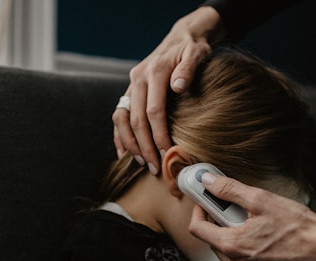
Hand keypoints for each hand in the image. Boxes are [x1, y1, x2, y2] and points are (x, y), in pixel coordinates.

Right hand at [112, 6, 223, 174]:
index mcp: (154, 72)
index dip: (159, 134)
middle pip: (136, 119)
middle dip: (144, 146)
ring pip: (122, 120)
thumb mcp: (196, 53)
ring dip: (130, 144)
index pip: (153, 110)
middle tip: (154, 167)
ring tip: (141, 163)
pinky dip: (119, 136)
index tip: (167, 153)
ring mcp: (131, 86)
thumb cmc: (192, 48)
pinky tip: (125, 154)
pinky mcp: (129, 92)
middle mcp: (137, 79)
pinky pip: (119, 117)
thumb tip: (178, 86)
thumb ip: (188, 68)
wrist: (181, 37)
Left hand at [189, 174, 315, 260]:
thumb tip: (207, 181)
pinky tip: (275, 250)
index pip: (198, 230)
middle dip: (223, 228)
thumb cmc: (299, 226)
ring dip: (241, 245)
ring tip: (262, 231)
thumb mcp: (261, 200)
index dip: (199, 211)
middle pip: (217, 245)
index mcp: (232, 248)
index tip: (206, 202)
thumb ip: (229, 190)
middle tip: (239, 214)